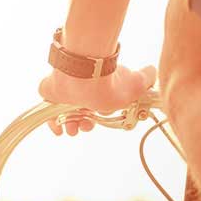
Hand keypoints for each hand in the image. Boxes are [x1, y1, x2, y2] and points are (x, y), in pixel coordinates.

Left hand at [38, 64, 156, 135]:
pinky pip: (48, 110)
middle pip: (80, 111)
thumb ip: (147, 78)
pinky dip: (53, 122)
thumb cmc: (111, 81)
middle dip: (84, 124)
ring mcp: (64, 90)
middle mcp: (81, 89)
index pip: (96, 106)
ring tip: (74, 129)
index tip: (97, 120)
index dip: (97, 117)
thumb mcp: (137, 83)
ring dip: (71, 125)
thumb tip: (152, 71)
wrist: (89, 73)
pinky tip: (58, 129)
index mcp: (99, 87)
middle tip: (85, 127)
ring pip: (65, 113)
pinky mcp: (50, 90)